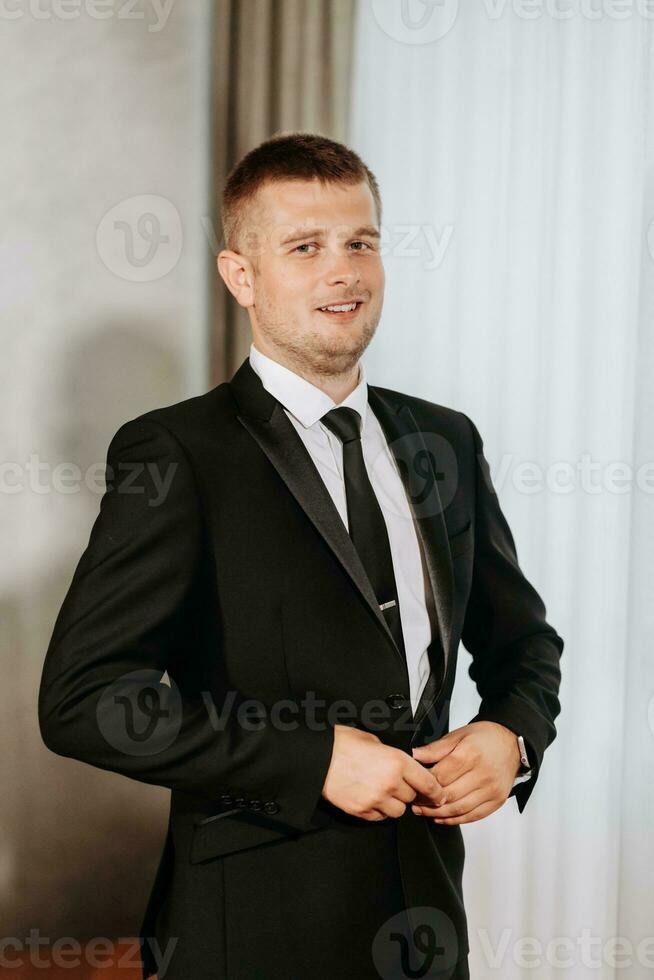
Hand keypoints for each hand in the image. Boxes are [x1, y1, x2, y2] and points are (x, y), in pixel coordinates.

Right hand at [321, 724, 444, 820]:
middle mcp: (390, 783)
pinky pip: (379, 817)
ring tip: (381, 791)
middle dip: (408, 792)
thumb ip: (392, 754)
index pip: (428, 783)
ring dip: (393, 803)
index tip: (439, 795)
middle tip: (396, 783)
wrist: (317, 757)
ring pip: (397, 811)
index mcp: (397, 761)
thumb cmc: (342, 743)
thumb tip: (401, 764)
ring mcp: (376, 799)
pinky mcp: (362, 811)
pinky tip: (368, 796)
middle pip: (412, 797)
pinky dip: (377, 810)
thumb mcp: (373, 740)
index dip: (436, 791)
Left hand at [410, 721, 521, 824]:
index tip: (413, 785)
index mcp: (471, 754)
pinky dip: (455, 820)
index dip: (424, 783)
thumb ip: (436, 749)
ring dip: (438, 814)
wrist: (511, 742)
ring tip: (423, 811)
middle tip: (413, 802)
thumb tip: (414, 756)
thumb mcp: (458, 735)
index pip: (441, 776)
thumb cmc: (484, 737)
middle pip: (449, 795)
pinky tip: (441, 817)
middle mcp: (483, 774)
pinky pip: (473, 816)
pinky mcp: (497, 800)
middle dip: (428, 801)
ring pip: (460, 809)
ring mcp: (492, 790)